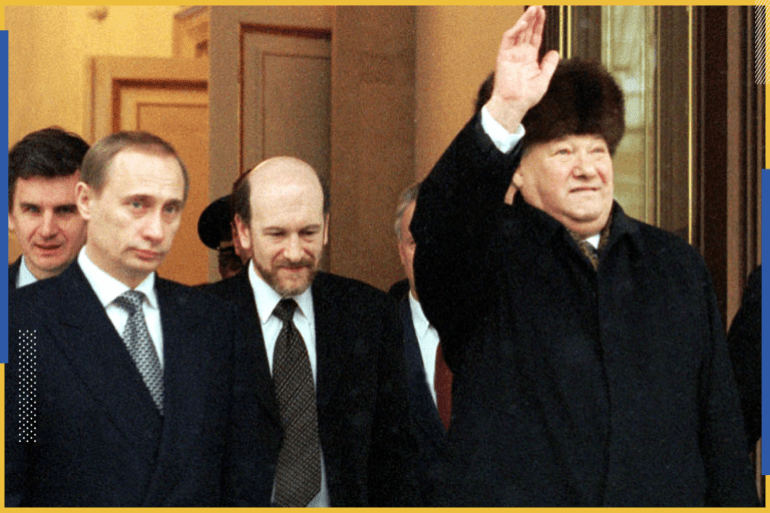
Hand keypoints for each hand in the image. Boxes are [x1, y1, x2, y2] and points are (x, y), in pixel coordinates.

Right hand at [486, 6, 559, 131]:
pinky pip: (508, 39)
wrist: (514, 104)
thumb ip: (549, 65)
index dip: (539, 24)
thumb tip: (555, 52)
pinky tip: (523, 23)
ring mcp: (511, 54)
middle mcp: (520, 54)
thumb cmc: (527, 96)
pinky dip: (515, 30)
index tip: (543, 13)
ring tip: (533, 9)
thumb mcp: (544, 79)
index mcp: (529, 58)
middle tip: (538, 6)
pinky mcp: (503, 56)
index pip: (535, 37)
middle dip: (533, 18)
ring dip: (525, 20)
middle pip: (527, 31)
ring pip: (518, 32)